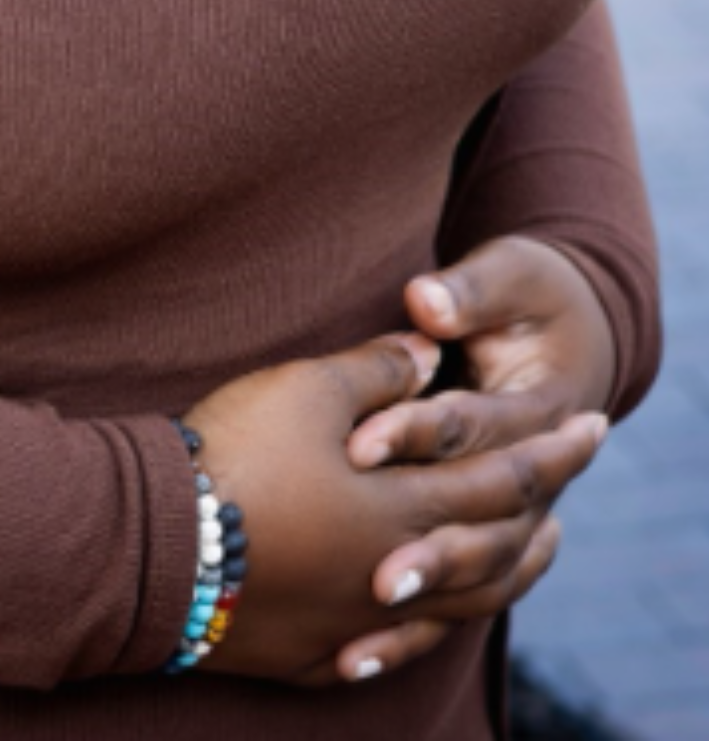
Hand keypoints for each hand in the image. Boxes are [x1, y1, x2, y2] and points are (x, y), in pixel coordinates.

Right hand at [180, 329, 600, 686]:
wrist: (156, 545)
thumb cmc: (237, 456)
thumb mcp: (308, 389)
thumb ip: (377, 373)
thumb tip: (427, 356)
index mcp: (405, 510)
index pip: (504, 479)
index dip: (552, 450)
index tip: (592, 426)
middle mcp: (395, 576)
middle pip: (492, 550)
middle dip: (537, 513)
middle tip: (568, 492)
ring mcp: (356, 623)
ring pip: (452, 608)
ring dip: (495, 577)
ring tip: (518, 555)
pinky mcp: (311, 651)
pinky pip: (385, 648)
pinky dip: (416, 631)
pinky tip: (411, 619)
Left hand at [332, 237, 618, 681]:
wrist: (573, 335)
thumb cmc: (533, 294)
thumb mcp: (508, 276)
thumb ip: (465, 292)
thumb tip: (425, 301)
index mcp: (540, 404)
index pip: (471, 426)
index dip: (415, 433)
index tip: (356, 446)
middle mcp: (535, 469)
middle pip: (479, 515)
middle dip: (424, 541)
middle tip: (370, 569)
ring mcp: (518, 510)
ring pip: (481, 567)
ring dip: (429, 592)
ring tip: (372, 606)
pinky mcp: (489, 533)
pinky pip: (463, 596)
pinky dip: (418, 625)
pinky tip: (358, 654)